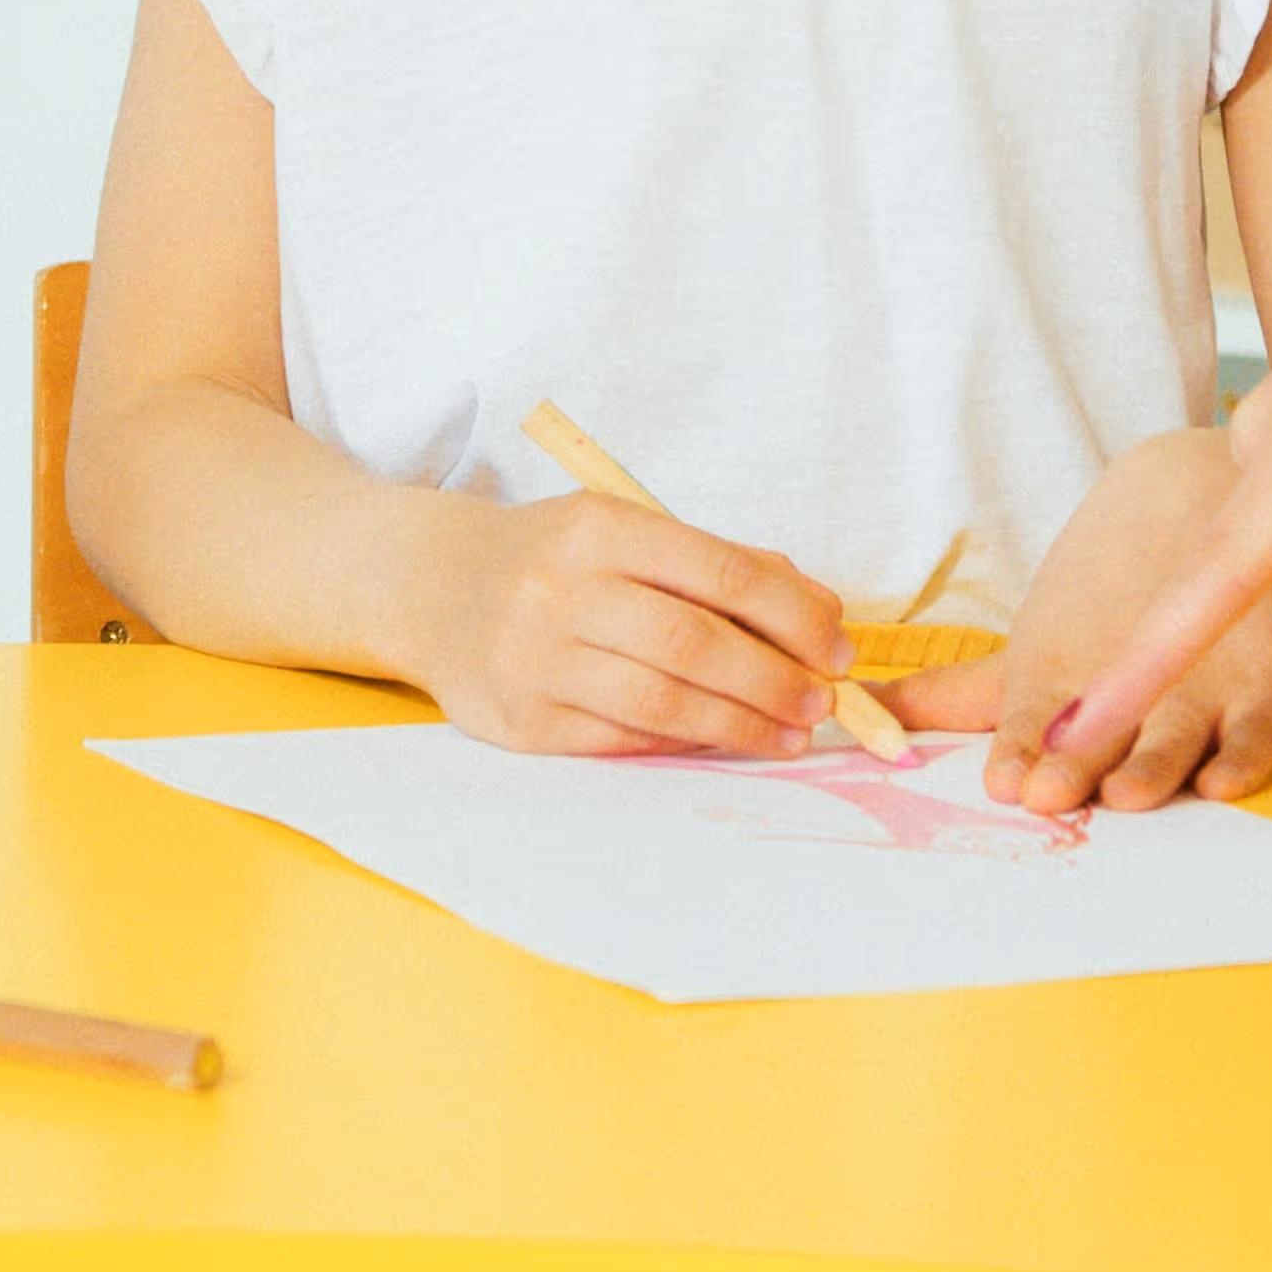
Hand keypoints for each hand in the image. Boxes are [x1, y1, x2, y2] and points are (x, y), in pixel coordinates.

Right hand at [400, 491, 849, 757]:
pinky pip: (622, 739)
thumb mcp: (625, 532)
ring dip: (741, 725)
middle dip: (776, 680)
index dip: (794, 615)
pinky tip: (722, 741)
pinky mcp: (522, 720)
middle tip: (822, 702)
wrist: (432, 587)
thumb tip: (819, 609)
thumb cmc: (553, 558)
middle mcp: (562, 590)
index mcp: (600, 528)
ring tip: (789, 734)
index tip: (839, 647)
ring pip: (663, 701)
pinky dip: (684, 742)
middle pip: (696, 644)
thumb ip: (718, 563)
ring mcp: (536, 659)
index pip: (721, 572)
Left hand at [924, 434, 1271, 815]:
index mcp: (1064, 668)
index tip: (1005, 781)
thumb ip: (955, 696)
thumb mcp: (1030, 645)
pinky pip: (1262, 727)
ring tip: (1126, 790)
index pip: (1035, 716)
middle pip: (1102, 729)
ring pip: (1176, 731)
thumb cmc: (1100, 596)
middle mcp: (1129, 678)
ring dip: (1150, 762)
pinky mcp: (1262, 685)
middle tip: (1048, 790)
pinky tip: (1223, 780)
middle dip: (1074, 759)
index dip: (1020, 747)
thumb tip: (858, 710)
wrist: (1196, 493)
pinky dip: (1247, 754)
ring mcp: (1198, 682)